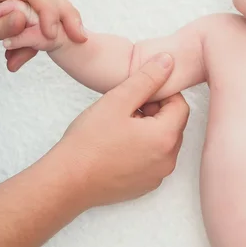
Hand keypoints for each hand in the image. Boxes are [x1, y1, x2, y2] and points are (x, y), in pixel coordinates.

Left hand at [0, 0, 85, 70]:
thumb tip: (23, 20)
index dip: (48, 11)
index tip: (53, 34)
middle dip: (64, 16)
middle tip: (79, 36)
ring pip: (43, 8)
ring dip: (52, 30)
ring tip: (63, 46)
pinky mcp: (12, 10)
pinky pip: (32, 20)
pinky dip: (31, 40)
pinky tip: (20, 58)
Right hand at [52, 52, 189, 207]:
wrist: (65, 183)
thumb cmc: (88, 142)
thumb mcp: (118, 101)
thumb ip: (147, 78)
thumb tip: (168, 61)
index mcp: (166, 138)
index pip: (180, 105)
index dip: (161, 94)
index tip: (138, 95)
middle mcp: (168, 160)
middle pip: (174, 124)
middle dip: (156, 111)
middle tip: (127, 109)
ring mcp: (158, 175)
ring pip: (164, 141)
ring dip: (149, 129)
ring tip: (121, 126)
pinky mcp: (145, 185)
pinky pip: (154, 159)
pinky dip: (143, 148)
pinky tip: (119, 145)